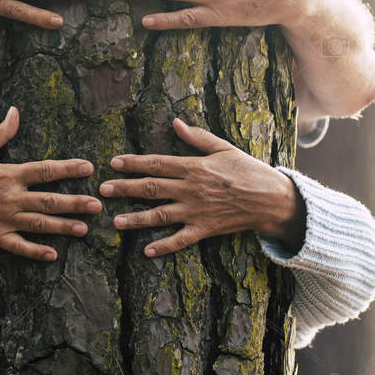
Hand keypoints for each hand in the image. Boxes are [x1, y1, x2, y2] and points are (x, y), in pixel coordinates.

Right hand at [0, 106, 102, 260]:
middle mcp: (9, 197)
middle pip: (49, 201)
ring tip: (84, 228)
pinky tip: (53, 254)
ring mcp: (2, 219)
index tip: (88, 167)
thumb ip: (0, 133)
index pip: (44, 170)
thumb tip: (15, 111)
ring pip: (39, 224)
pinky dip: (36, 251)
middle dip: (75, 203)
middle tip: (97, 205)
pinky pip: (18, 246)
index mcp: (7, 174)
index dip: (68, 168)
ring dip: (63, 227)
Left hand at [103, 118, 303, 256]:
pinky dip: (164, 247)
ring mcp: (196, 211)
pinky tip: (146, 251)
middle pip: (151, 188)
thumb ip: (197, 138)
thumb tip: (176, 123)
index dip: (133, 163)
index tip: (114, 163)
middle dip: (125, 189)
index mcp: (194, 167)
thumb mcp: (224, 148)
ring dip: (136, 219)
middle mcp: (191, 189)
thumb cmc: (248, 170)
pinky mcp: (205, 230)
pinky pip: (181, 240)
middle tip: (102, 191)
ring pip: (160, 215)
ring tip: (115, 222)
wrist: (271, 199)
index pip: (157, 163)